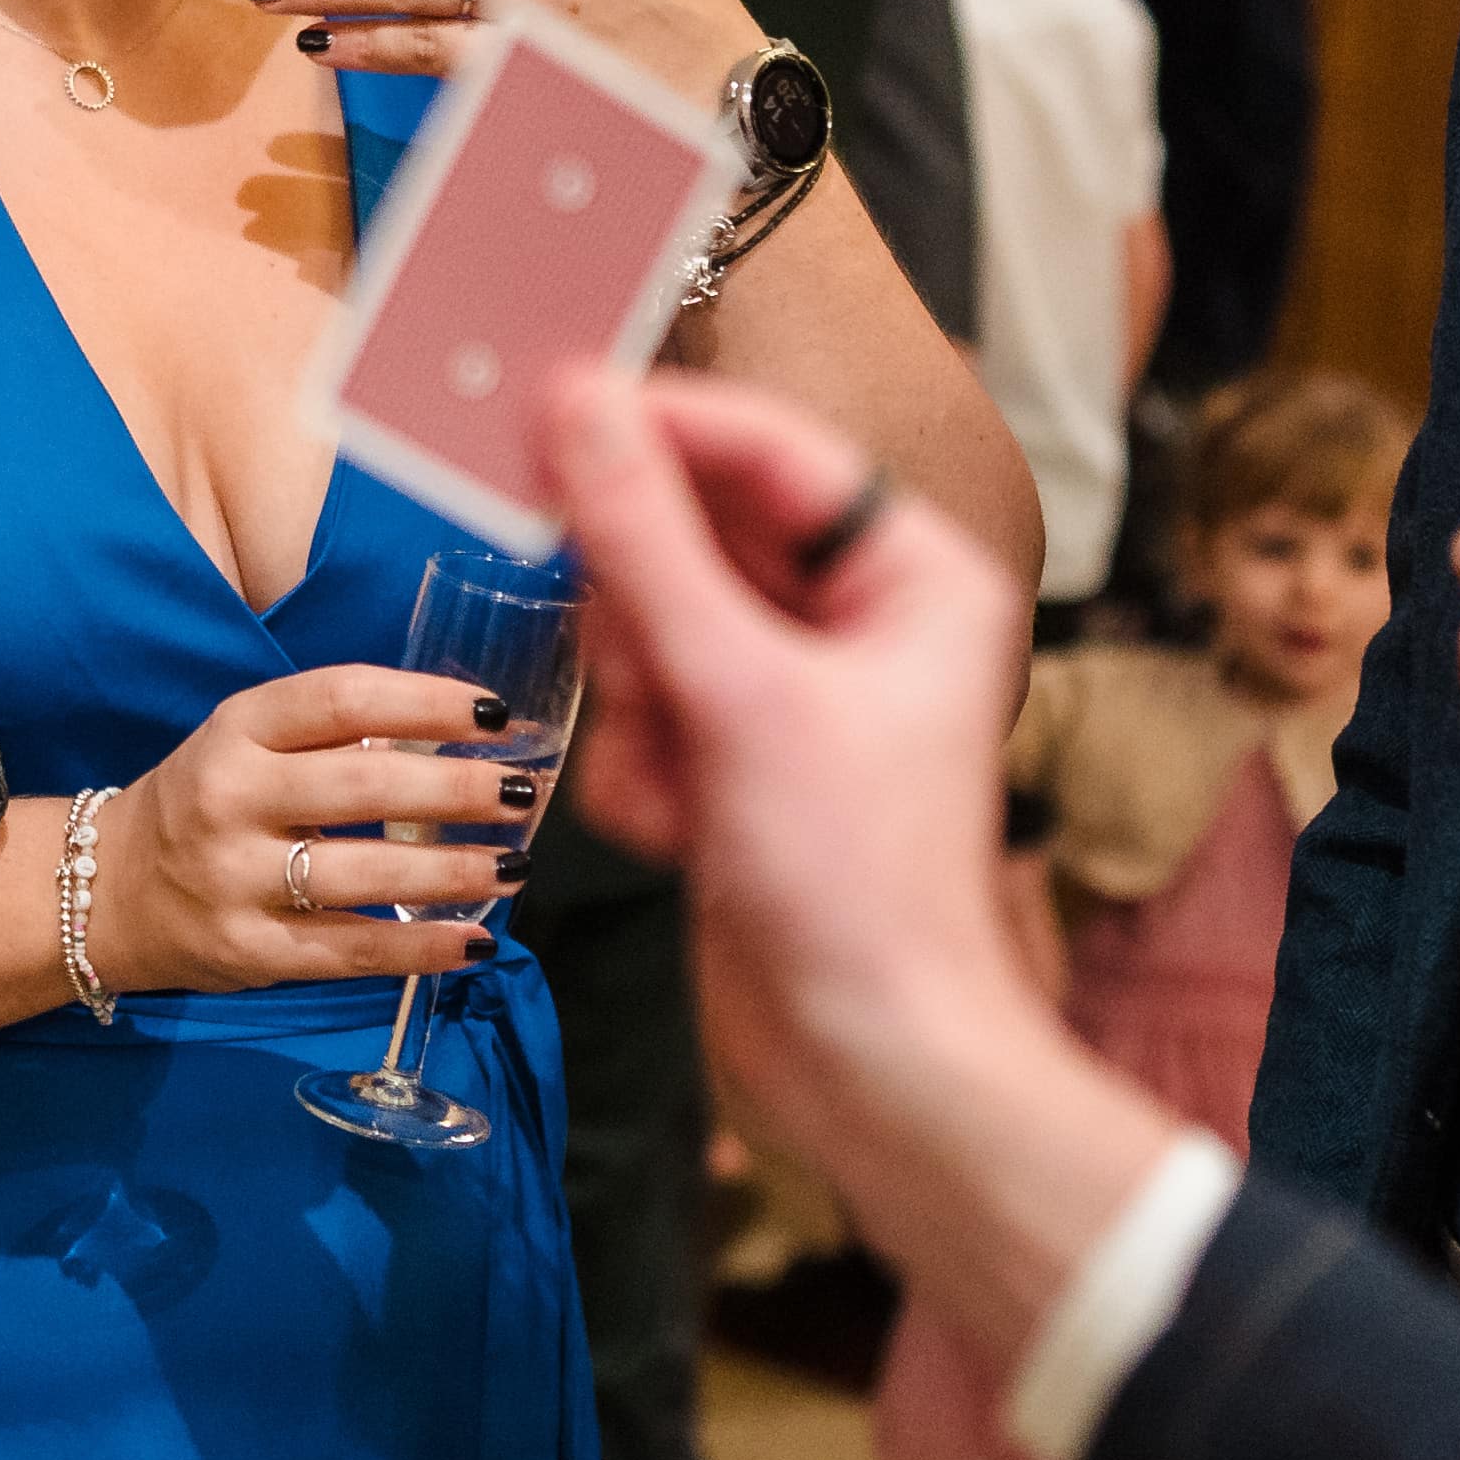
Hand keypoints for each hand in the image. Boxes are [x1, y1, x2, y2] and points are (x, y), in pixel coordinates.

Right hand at [92, 664, 542, 996]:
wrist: (107, 891)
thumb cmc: (207, 803)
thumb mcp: (247, 744)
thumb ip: (333, 735)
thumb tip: (463, 732)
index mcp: (237, 729)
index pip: (343, 699)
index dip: (427, 703)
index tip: (496, 713)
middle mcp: (230, 797)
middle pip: (364, 786)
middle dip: (458, 789)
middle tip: (523, 792)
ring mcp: (234, 879)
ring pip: (364, 875)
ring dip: (454, 871)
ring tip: (516, 864)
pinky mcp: (247, 950)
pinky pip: (349, 951)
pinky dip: (421, 947)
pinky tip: (477, 939)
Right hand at [544, 367, 1187, 1357]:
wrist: (862, 1055)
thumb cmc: (853, 883)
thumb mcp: (737, 690)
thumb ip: (643, 539)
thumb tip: (574, 404)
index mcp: (910, 574)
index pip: (765, 448)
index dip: (657, 430)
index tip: (549, 409)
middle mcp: (858, 619)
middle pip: (691, 540)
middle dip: (648, 621)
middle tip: (644, 676)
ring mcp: (792, 692)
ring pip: (648, 628)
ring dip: (640, 710)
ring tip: (683, 783)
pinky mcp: (740, 758)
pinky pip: (642, 710)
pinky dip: (641, 771)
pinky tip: (681, 833)